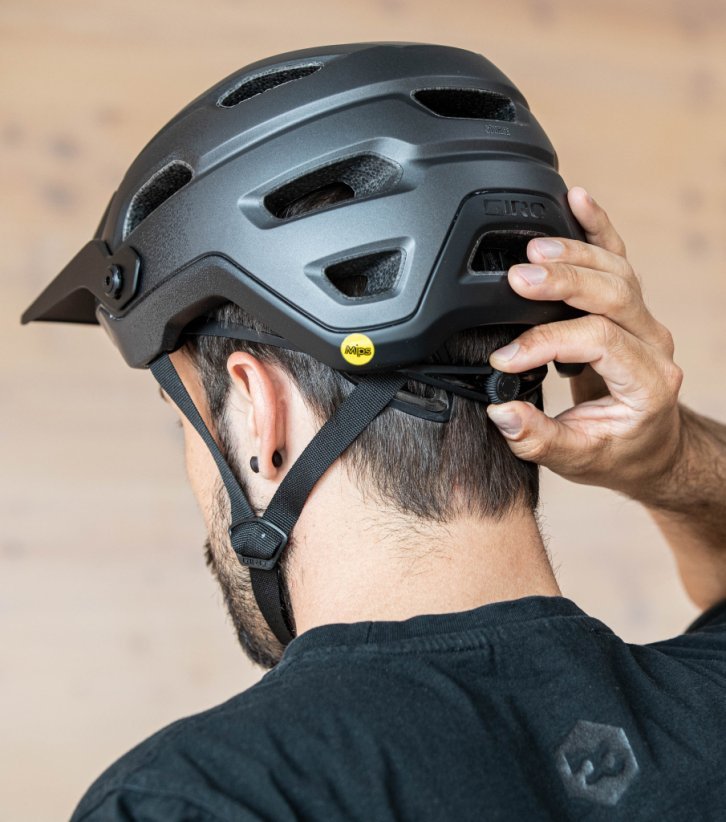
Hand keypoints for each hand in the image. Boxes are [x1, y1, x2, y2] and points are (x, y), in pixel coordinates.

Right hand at [486, 187, 683, 501]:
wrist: (651, 447)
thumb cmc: (617, 452)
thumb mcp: (575, 458)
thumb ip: (537, 438)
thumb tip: (500, 411)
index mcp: (647, 382)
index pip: (599, 342)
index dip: (547, 343)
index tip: (504, 358)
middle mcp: (652, 345)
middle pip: (614, 294)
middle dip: (563, 281)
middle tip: (518, 278)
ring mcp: (645, 321)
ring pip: (617, 270)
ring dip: (574, 253)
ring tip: (532, 248)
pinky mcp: (629, 308)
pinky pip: (618, 258)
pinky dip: (597, 227)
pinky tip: (576, 199)